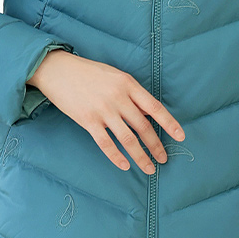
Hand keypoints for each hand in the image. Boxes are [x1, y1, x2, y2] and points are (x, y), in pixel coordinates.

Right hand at [27, 50, 184, 174]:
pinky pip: (105, 143)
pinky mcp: (87, 120)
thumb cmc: (89, 72)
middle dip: (155, 145)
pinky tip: (125, 165)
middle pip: (143, 126)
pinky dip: (116, 156)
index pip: (155, 107)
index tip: (180, 136)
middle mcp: (118, 97)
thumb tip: (148, 113)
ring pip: (127, 138)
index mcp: (128, 84)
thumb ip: (132, 94)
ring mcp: (102, 110)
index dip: (169, 123)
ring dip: (140, 156)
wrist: (58, 69)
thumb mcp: (115, 76)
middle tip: (163, 159)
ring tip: (149, 168)